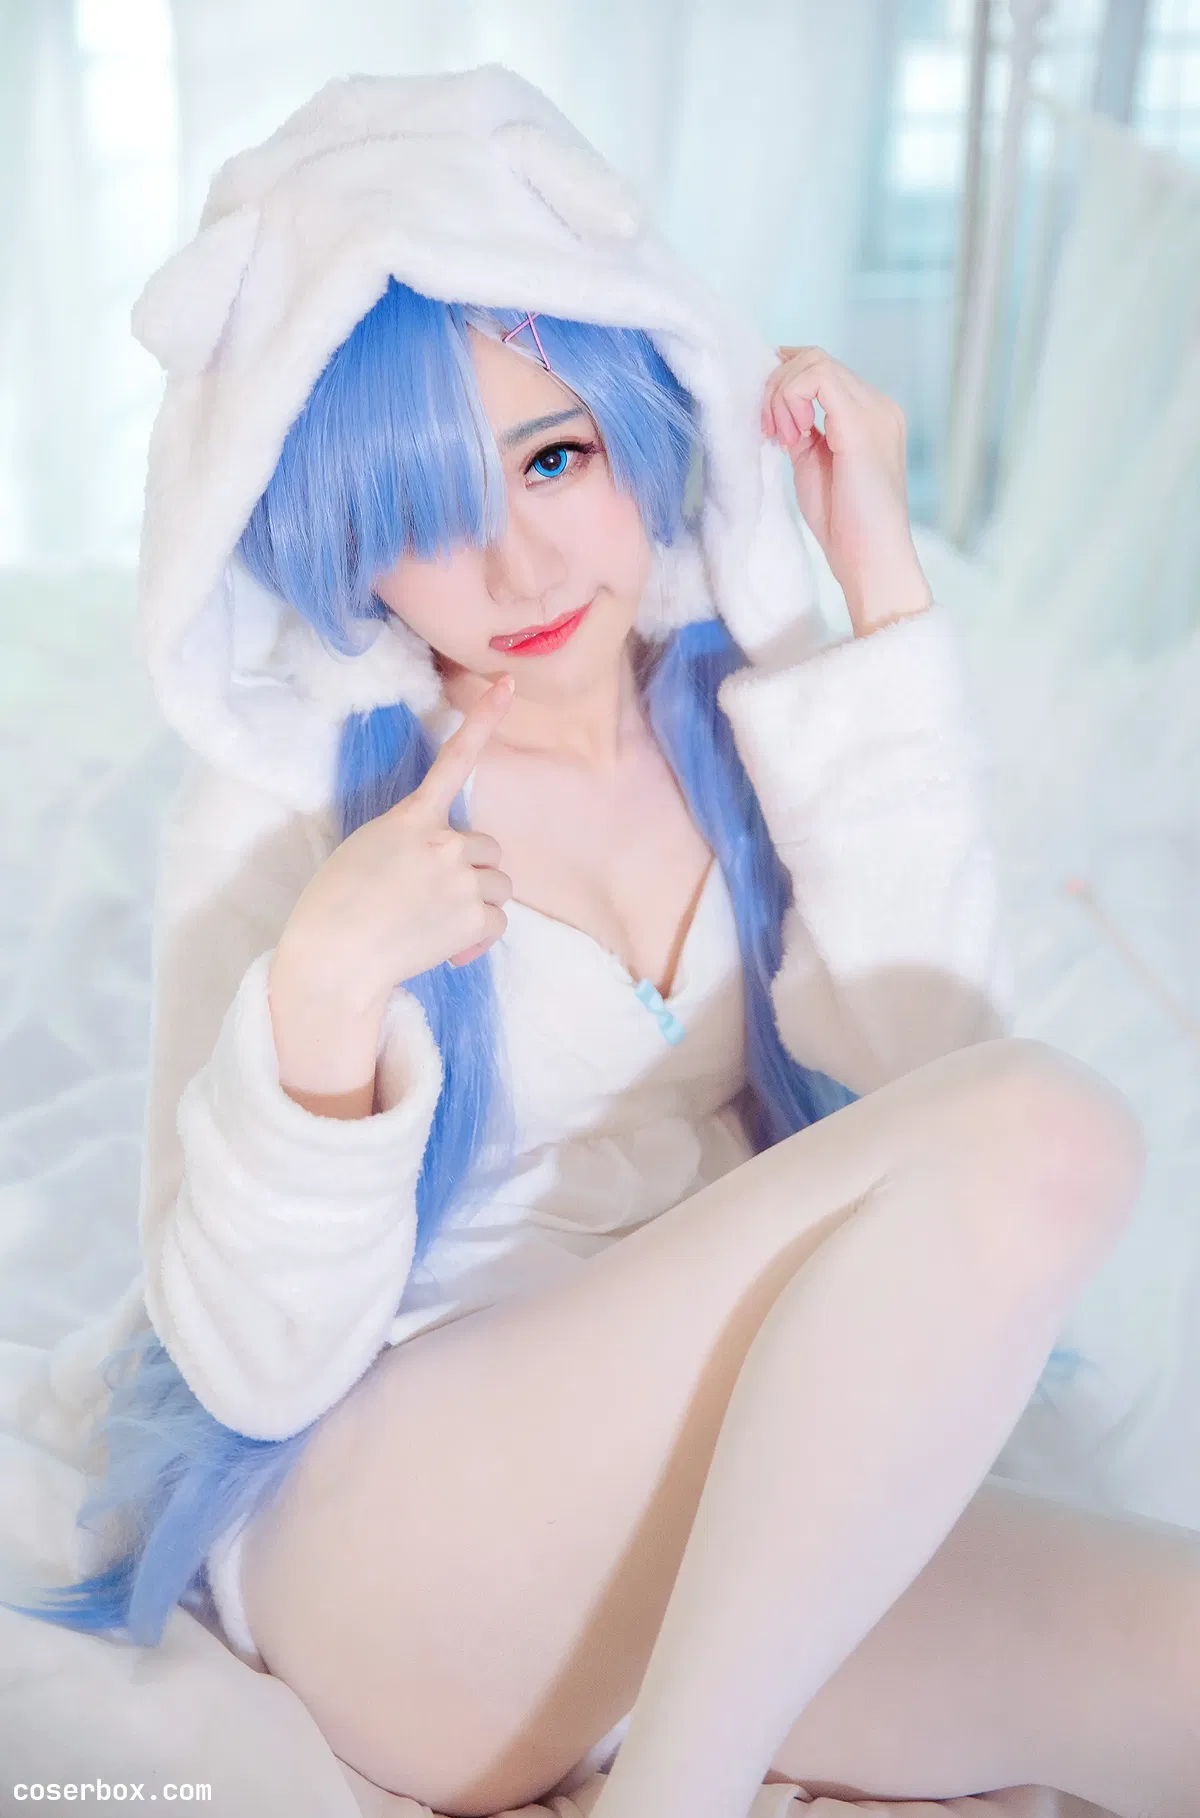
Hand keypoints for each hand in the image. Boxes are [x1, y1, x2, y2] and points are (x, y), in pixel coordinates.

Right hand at [277, 675, 516, 1012]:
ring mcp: (462, 880)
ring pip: (498, 885)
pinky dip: (477, 939)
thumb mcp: (368, 849)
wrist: (336, 957)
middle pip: (487, 848)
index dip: (484, 720)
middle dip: (471, 871)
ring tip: (437, 924)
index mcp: (413, 818)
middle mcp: (445, 842)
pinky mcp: (472, 919)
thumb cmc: (336, 905)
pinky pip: (496, 922)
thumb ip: (411, 841)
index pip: (455, 760)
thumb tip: (447, 865)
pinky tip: (448, 952)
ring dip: (477, 903)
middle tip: (435, 897)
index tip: (508, 686)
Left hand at [761, 345, 932, 634]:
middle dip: (776, 389)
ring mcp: (875, 411)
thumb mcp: (813, 464)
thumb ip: (801, 430)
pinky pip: (817, 378)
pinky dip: (789, 399)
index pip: (820, 368)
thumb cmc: (844, 526)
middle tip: (770, 434)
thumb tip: (774, 403)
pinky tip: (788, 438)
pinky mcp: (861, 424)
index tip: (768, 424)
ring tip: (780, 438)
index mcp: (870, 414)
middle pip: (814, 358)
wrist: (871, 562)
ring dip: (780, 395)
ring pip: (813, 361)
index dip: (783, 383)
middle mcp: (879, 405)